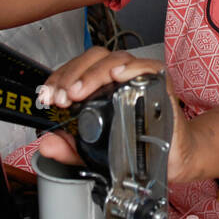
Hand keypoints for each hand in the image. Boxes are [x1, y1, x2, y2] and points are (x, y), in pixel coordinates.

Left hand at [36, 46, 197, 181]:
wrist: (172, 160)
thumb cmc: (137, 147)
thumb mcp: (93, 153)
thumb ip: (68, 149)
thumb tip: (46, 144)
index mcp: (102, 86)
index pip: (77, 68)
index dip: (60, 77)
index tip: (48, 95)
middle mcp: (121, 77)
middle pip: (94, 58)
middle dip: (72, 75)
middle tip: (62, 97)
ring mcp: (141, 79)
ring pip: (117, 59)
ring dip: (94, 73)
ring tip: (79, 92)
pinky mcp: (161, 85)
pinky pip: (149, 68)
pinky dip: (132, 68)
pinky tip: (118, 76)